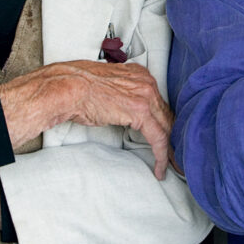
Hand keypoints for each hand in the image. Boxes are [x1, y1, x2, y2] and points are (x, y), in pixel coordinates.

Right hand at [0, 60, 173, 179]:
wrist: (68, 88)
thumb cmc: (78, 90)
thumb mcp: (107, 89)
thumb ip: (121, 96)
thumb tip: (123, 111)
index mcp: (139, 75)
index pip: (159, 103)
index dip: (163, 124)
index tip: (166, 139)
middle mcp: (147, 83)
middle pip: (166, 115)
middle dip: (172, 137)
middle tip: (176, 157)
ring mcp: (146, 96)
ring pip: (167, 128)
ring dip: (170, 150)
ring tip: (172, 167)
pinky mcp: (141, 112)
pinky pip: (159, 138)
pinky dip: (161, 155)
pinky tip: (160, 169)